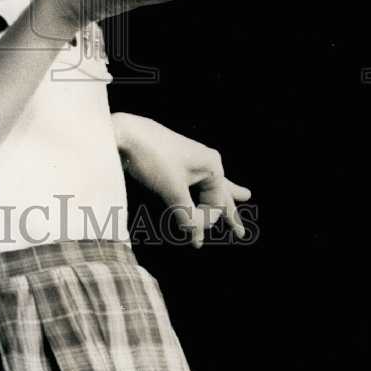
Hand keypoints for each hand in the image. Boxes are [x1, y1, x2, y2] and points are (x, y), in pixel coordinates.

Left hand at [112, 113, 250, 247]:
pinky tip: (208, 186)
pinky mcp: (175, 161)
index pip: (217, 205)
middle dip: (230, 212)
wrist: (126, 132)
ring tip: (245, 196)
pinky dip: (200, 193)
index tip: (192, 234)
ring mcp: (191, 160)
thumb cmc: (153, 159)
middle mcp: (205, 162)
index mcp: (212, 166)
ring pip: (209, 186)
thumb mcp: (172, 191)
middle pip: (221, 193)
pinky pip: (194, 182)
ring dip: (218, 199)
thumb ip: (187, 217)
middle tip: (241, 234)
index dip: (204, 222)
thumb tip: (197, 238)